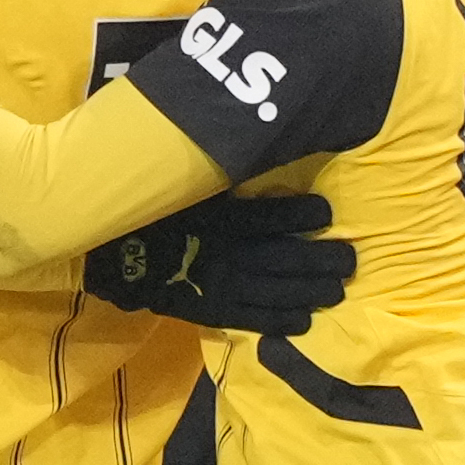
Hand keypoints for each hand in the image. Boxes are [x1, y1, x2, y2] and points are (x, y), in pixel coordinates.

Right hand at [83, 193, 354, 335]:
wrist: (115, 254)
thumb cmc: (155, 210)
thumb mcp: (188, 181)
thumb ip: (219, 170)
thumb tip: (252, 143)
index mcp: (221, 218)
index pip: (271, 216)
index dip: (304, 215)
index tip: (327, 212)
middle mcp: (228, 253)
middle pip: (286, 258)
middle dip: (322, 261)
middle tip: (349, 260)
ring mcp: (222, 285)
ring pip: (278, 292)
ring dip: (311, 291)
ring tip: (337, 290)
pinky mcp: (213, 310)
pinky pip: (252, 319)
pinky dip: (281, 321)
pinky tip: (304, 320)